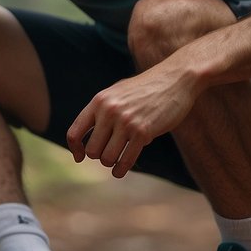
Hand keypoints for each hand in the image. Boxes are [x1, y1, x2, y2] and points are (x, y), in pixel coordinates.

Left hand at [65, 65, 197, 178]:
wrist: (175, 78)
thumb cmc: (146, 89)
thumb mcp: (117, 93)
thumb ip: (102, 111)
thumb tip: (87, 139)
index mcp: (99, 101)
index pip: (74, 132)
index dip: (75, 149)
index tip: (80, 157)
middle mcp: (109, 110)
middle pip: (92, 150)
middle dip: (99, 156)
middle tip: (110, 152)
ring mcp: (125, 121)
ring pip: (106, 158)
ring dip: (112, 162)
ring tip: (118, 158)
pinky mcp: (143, 131)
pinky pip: (125, 160)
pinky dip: (121, 170)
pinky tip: (121, 171)